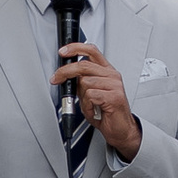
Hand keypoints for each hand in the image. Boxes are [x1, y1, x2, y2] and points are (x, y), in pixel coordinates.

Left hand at [56, 38, 140, 160]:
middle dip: (65, 72)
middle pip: (84, 65)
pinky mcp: (114, 96)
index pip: (92, 51)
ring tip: (89, 105)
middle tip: (56, 78)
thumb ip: (82, 82)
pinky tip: (93, 109)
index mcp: (107, 71)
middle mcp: (112, 76)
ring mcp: (114, 85)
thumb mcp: (90, 94)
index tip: (63, 51)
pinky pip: (90, 95)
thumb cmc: (106, 113)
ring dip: (82, 97)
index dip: (76, 48)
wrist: (120, 129)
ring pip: (85, 82)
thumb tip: (68, 75)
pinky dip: (87, 105)